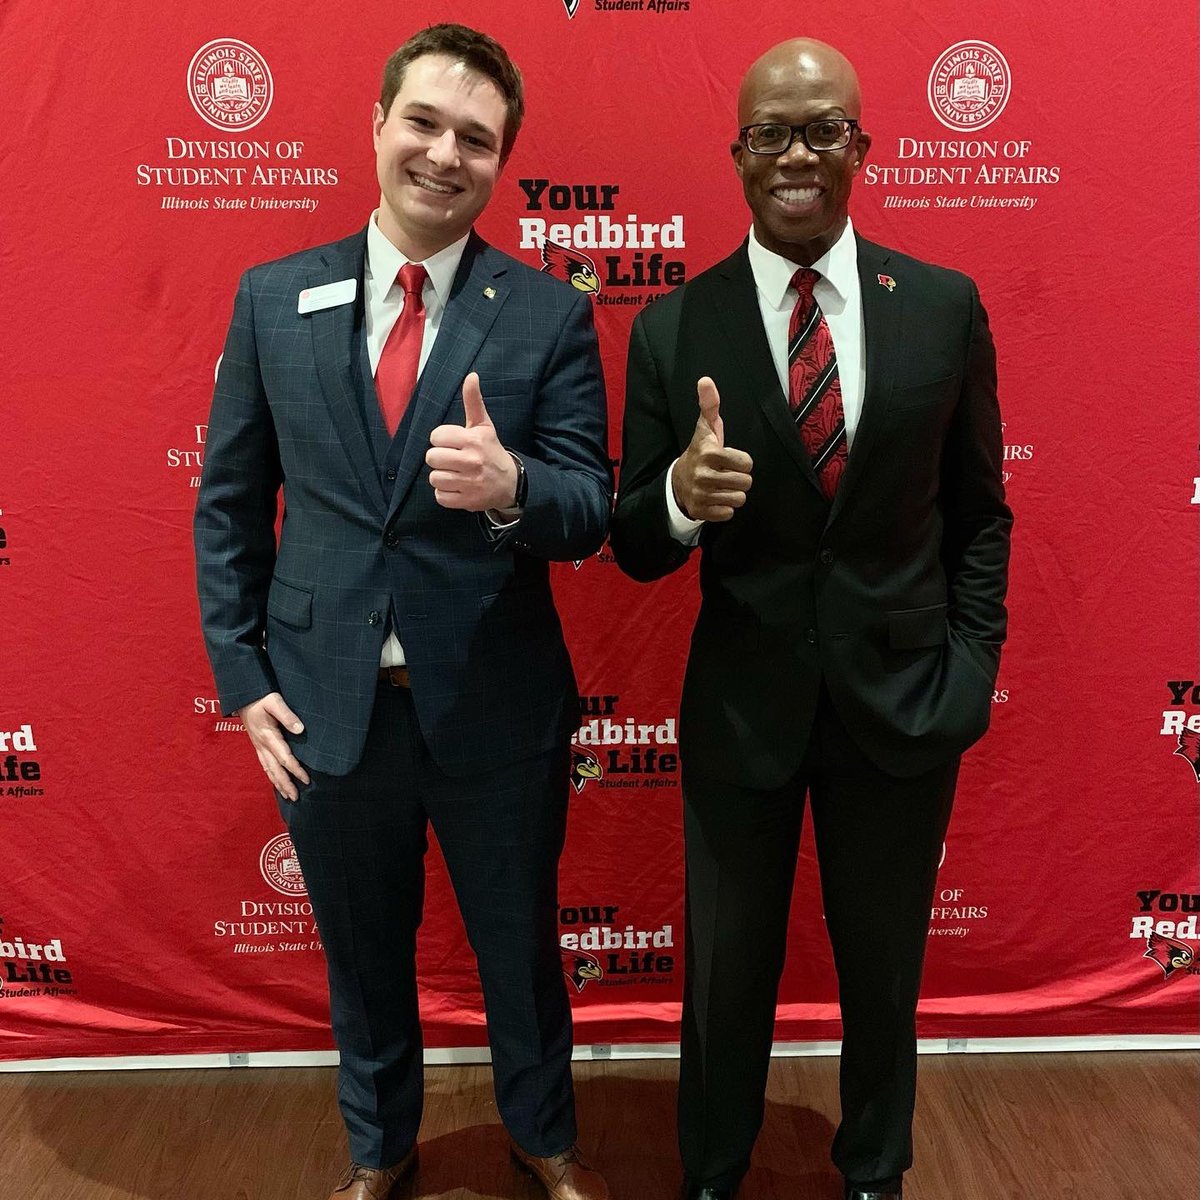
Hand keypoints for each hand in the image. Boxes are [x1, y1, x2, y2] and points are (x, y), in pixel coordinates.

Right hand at [239, 692, 309, 801]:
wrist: (242, 697)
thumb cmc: (260, 698)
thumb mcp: (274, 701)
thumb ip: (287, 715)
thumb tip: (300, 730)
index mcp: (268, 736)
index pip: (284, 758)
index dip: (296, 770)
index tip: (307, 779)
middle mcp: (262, 745)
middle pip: (275, 769)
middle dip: (286, 784)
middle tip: (297, 798)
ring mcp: (259, 747)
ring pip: (269, 770)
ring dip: (279, 784)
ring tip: (289, 796)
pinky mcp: (258, 745)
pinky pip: (265, 765)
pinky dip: (272, 776)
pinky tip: (277, 782)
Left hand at [425, 372, 518, 510]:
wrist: (510, 483)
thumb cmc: (491, 451)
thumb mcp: (484, 426)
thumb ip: (474, 401)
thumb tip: (471, 375)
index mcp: (473, 440)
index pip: (436, 437)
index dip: (441, 440)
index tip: (454, 444)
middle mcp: (472, 461)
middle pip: (432, 458)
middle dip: (439, 459)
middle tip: (452, 460)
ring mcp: (469, 483)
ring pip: (434, 478)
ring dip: (442, 477)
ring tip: (455, 474)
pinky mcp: (467, 501)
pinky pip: (440, 496)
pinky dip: (445, 493)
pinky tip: (457, 487)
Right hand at [670, 377, 752, 521]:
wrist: (677, 481)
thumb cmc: (700, 452)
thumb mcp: (705, 428)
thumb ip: (709, 405)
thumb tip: (705, 380)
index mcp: (708, 453)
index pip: (746, 462)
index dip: (743, 461)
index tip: (732, 459)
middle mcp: (703, 475)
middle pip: (745, 482)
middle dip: (740, 479)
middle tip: (729, 474)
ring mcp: (701, 495)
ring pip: (739, 499)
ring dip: (734, 493)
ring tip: (723, 486)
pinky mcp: (701, 511)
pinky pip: (728, 513)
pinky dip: (725, 508)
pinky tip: (716, 498)